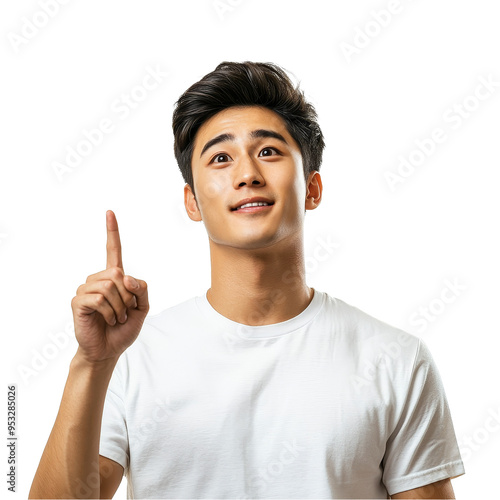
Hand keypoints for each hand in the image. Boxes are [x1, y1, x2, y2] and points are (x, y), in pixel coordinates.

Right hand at [71, 210, 148, 362]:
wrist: (109, 350)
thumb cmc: (124, 328)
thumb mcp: (143, 307)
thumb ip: (142, 288)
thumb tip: (123, 276)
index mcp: (113, 278)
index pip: (113, 251)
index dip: (112, 232)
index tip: (110, 213)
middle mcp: (97, 279)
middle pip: (118, 273)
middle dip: (128, 296)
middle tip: (125, 311)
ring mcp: (86, 289)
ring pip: (110, 286)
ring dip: (120, 306)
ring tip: (116, 318)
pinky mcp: (79, 301)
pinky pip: (100, 298)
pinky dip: (110, 312)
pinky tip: (107, 319)